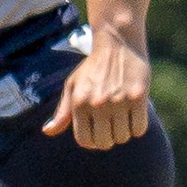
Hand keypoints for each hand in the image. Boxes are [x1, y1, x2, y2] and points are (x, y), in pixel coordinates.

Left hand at [43, 26, 152, 151]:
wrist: (118, 44)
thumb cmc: (93, 68)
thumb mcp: (73, 86)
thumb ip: (62, 112)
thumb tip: (47, 132)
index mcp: (79, 102)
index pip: (85, 141)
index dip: (93, 142)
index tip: (99, 133)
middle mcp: (97, 103)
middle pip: (105, 142)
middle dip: (109, 139)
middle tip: (112, 125)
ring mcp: (118, 100)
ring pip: (123, 137)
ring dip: (124, 132)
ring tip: (123, 117)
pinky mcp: (138, 97)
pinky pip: (139, 128)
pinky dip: (138, 126)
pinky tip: (135, 114)